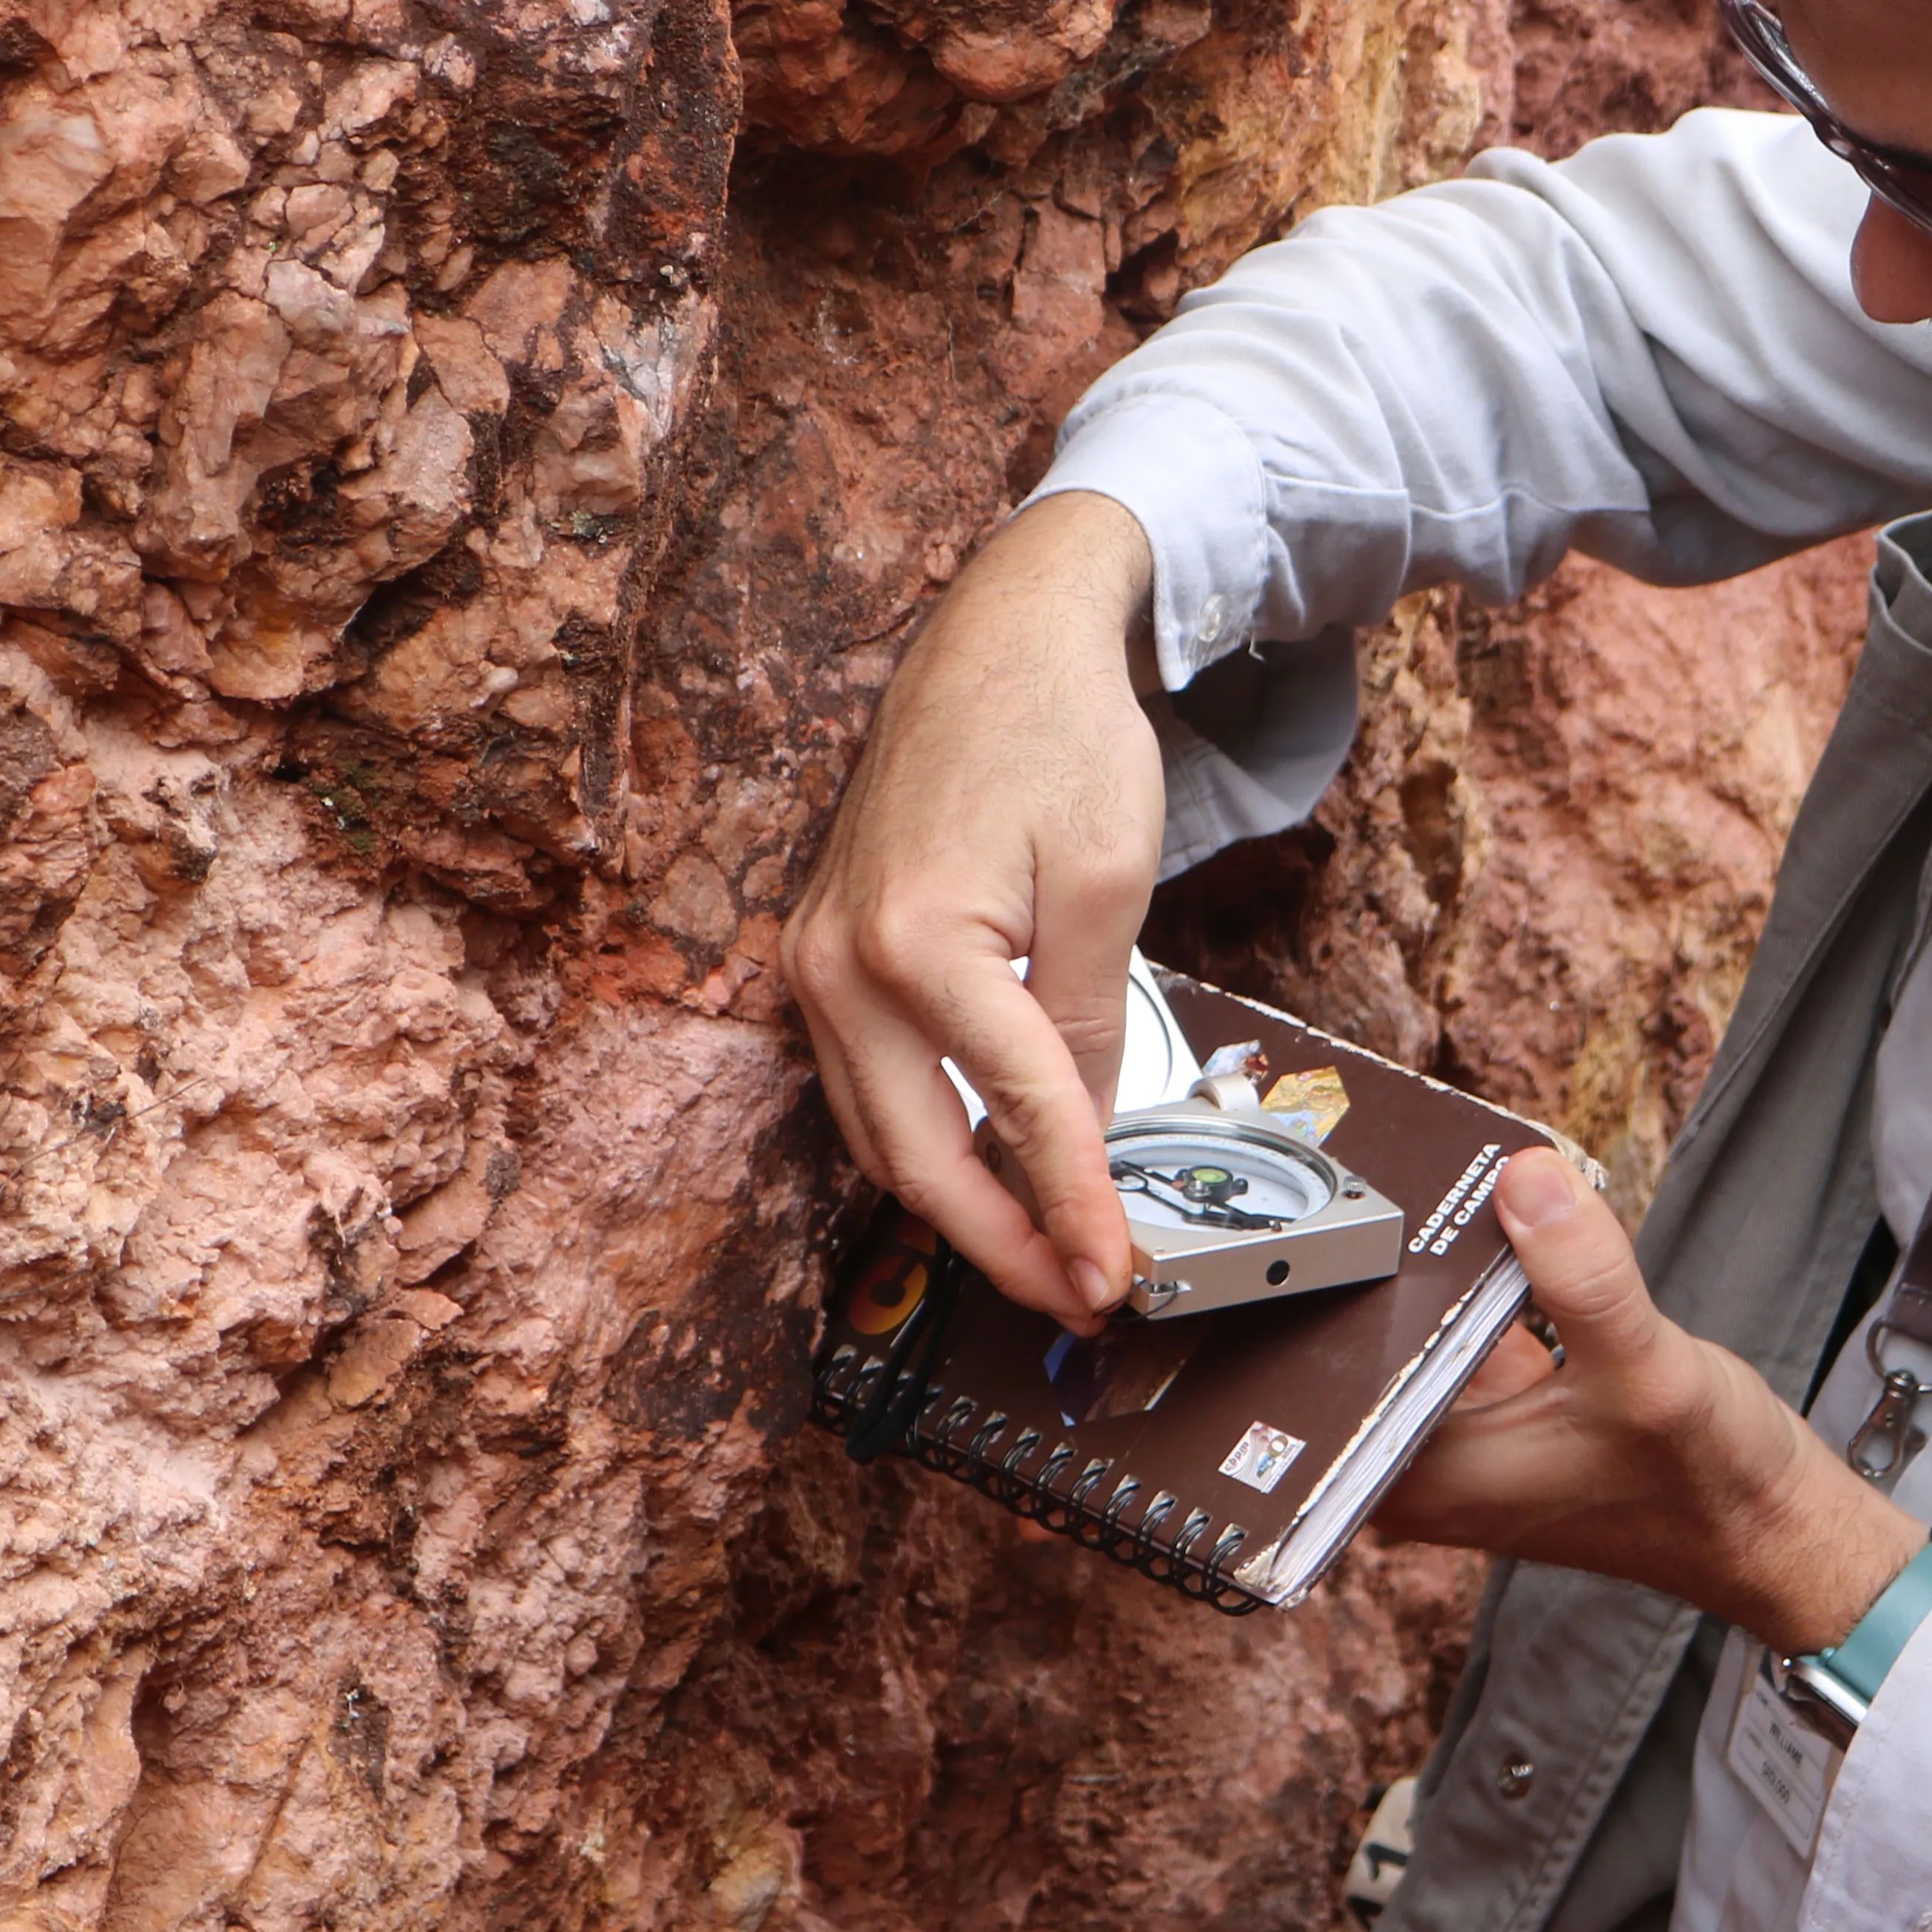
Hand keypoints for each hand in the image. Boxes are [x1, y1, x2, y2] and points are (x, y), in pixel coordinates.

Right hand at [780, 490, 1166, 1332]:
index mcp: (913, 940)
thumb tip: (1075, 1133)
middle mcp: (839, 963)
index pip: (1012, 1111)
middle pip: (913, 1158)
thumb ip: (1087, 1019)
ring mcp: (817, 961)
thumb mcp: (1107, 880)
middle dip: (1001, 1244)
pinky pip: (868, 1087)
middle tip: (1079, 1294)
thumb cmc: (1056, 731)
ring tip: (1047, 1254)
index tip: (1114, 1275)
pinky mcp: (826, 956)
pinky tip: (993, 1172)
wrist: (996, 637)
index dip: (1071, 1207)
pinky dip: (927, 1144)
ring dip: (960, 1208)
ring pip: (879, 1136)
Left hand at [1371, 1153, 1926, 1651]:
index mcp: (1421, 1476)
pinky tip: (1507, 1216)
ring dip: (1447, 1253)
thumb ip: (1583, 1276)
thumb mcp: (1649, 1371)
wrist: (1770, 1528)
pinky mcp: (1503, 1404)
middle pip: (1375, 1329)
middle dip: (1399, 1247)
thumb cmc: (1711, 1489)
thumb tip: (1525, 1177)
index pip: (1340, 1356)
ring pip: (1425, 1317)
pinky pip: (1471, 1321)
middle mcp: (1422, 1460)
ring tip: (1457, 1171)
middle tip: (1415, 1156)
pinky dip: (1488, 1272)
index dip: (1349, 1268)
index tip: (1367, 1187)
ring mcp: (1463, 1430)